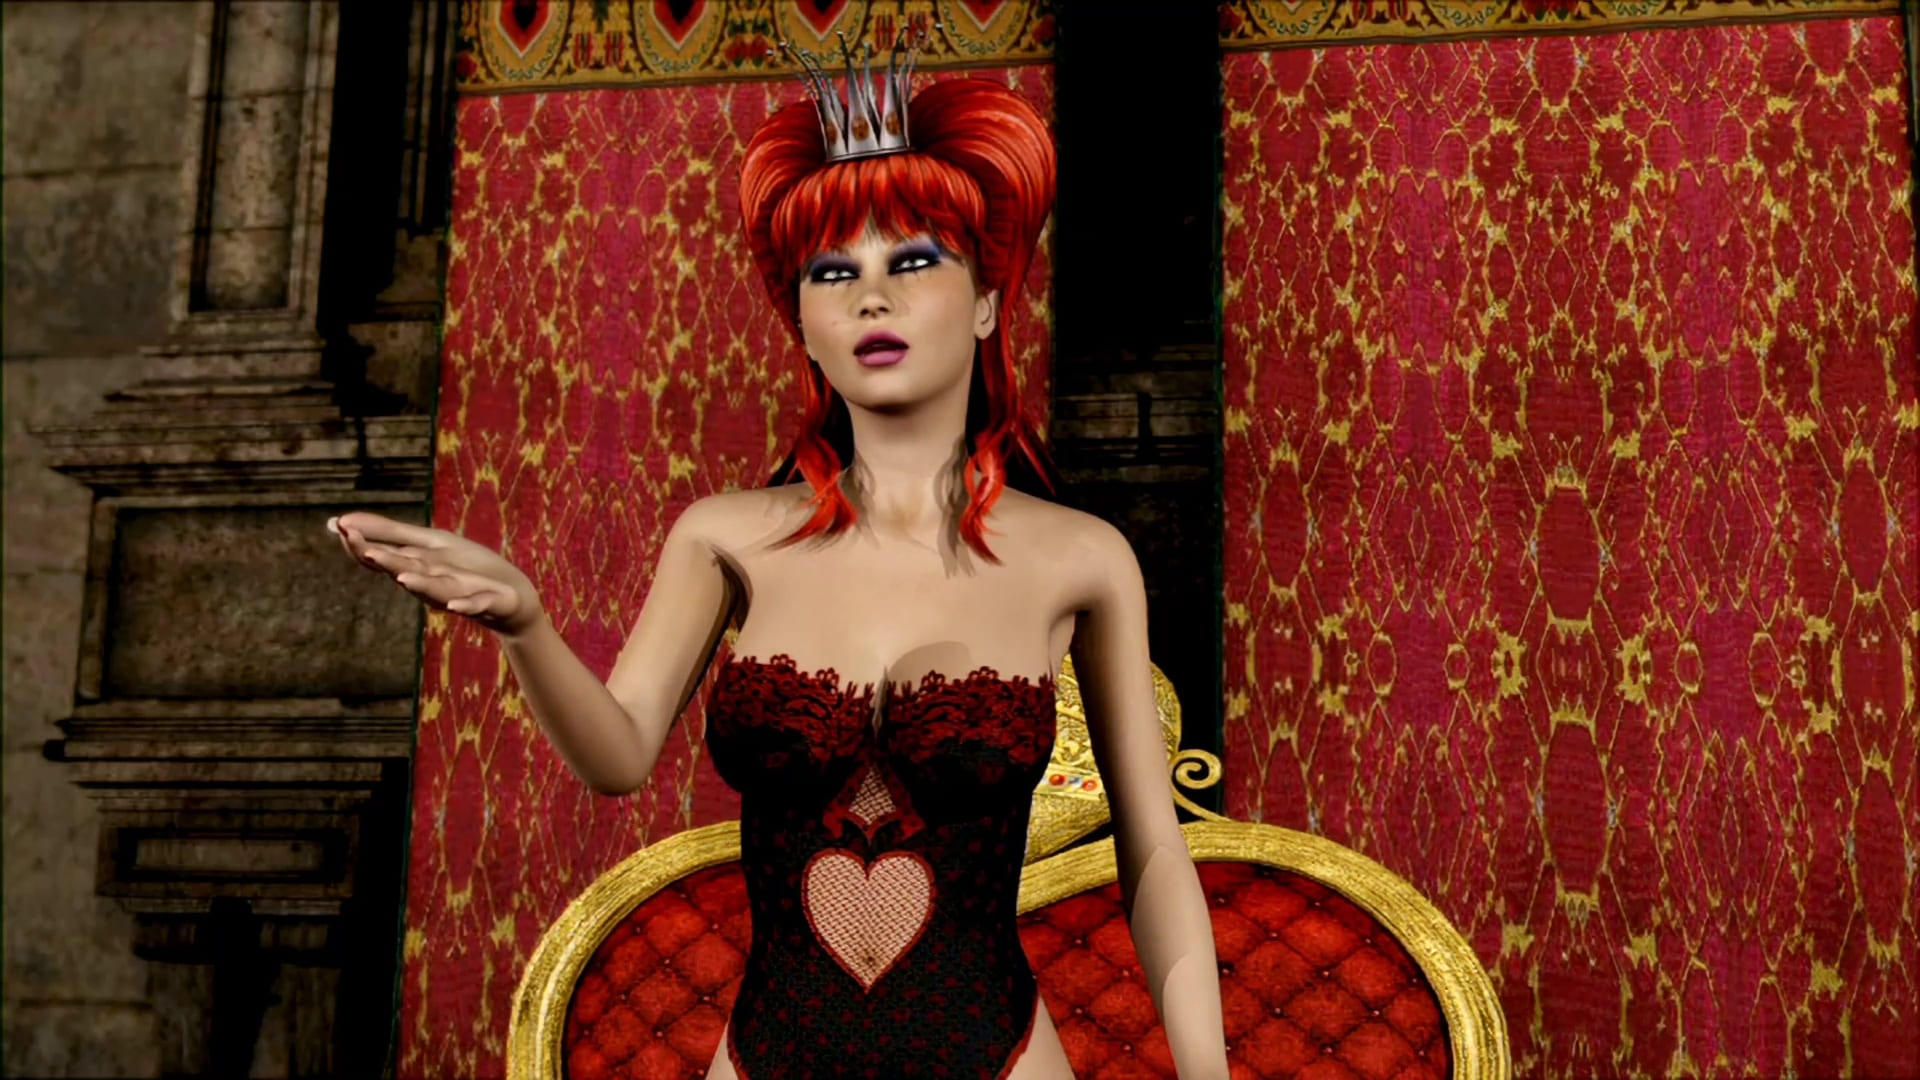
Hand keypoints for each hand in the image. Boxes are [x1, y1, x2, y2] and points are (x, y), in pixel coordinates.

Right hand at [328, 511, 545, 637]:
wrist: (510, 599)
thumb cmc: (463, 569)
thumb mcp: (426, 543)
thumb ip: (389, 532)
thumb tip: (342, 520)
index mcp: (416, 566)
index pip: (382, 555)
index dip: (360, 543)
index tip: (337, 525)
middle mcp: (431, 582)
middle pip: (405, 570)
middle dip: (385, 561)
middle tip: (362, 549)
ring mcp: (458, 593)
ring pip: (434, 589)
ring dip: (419, 584)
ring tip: (402, 577)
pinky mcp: (486, 601)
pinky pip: (475, 604)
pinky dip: (465, 605)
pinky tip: (454, 604)